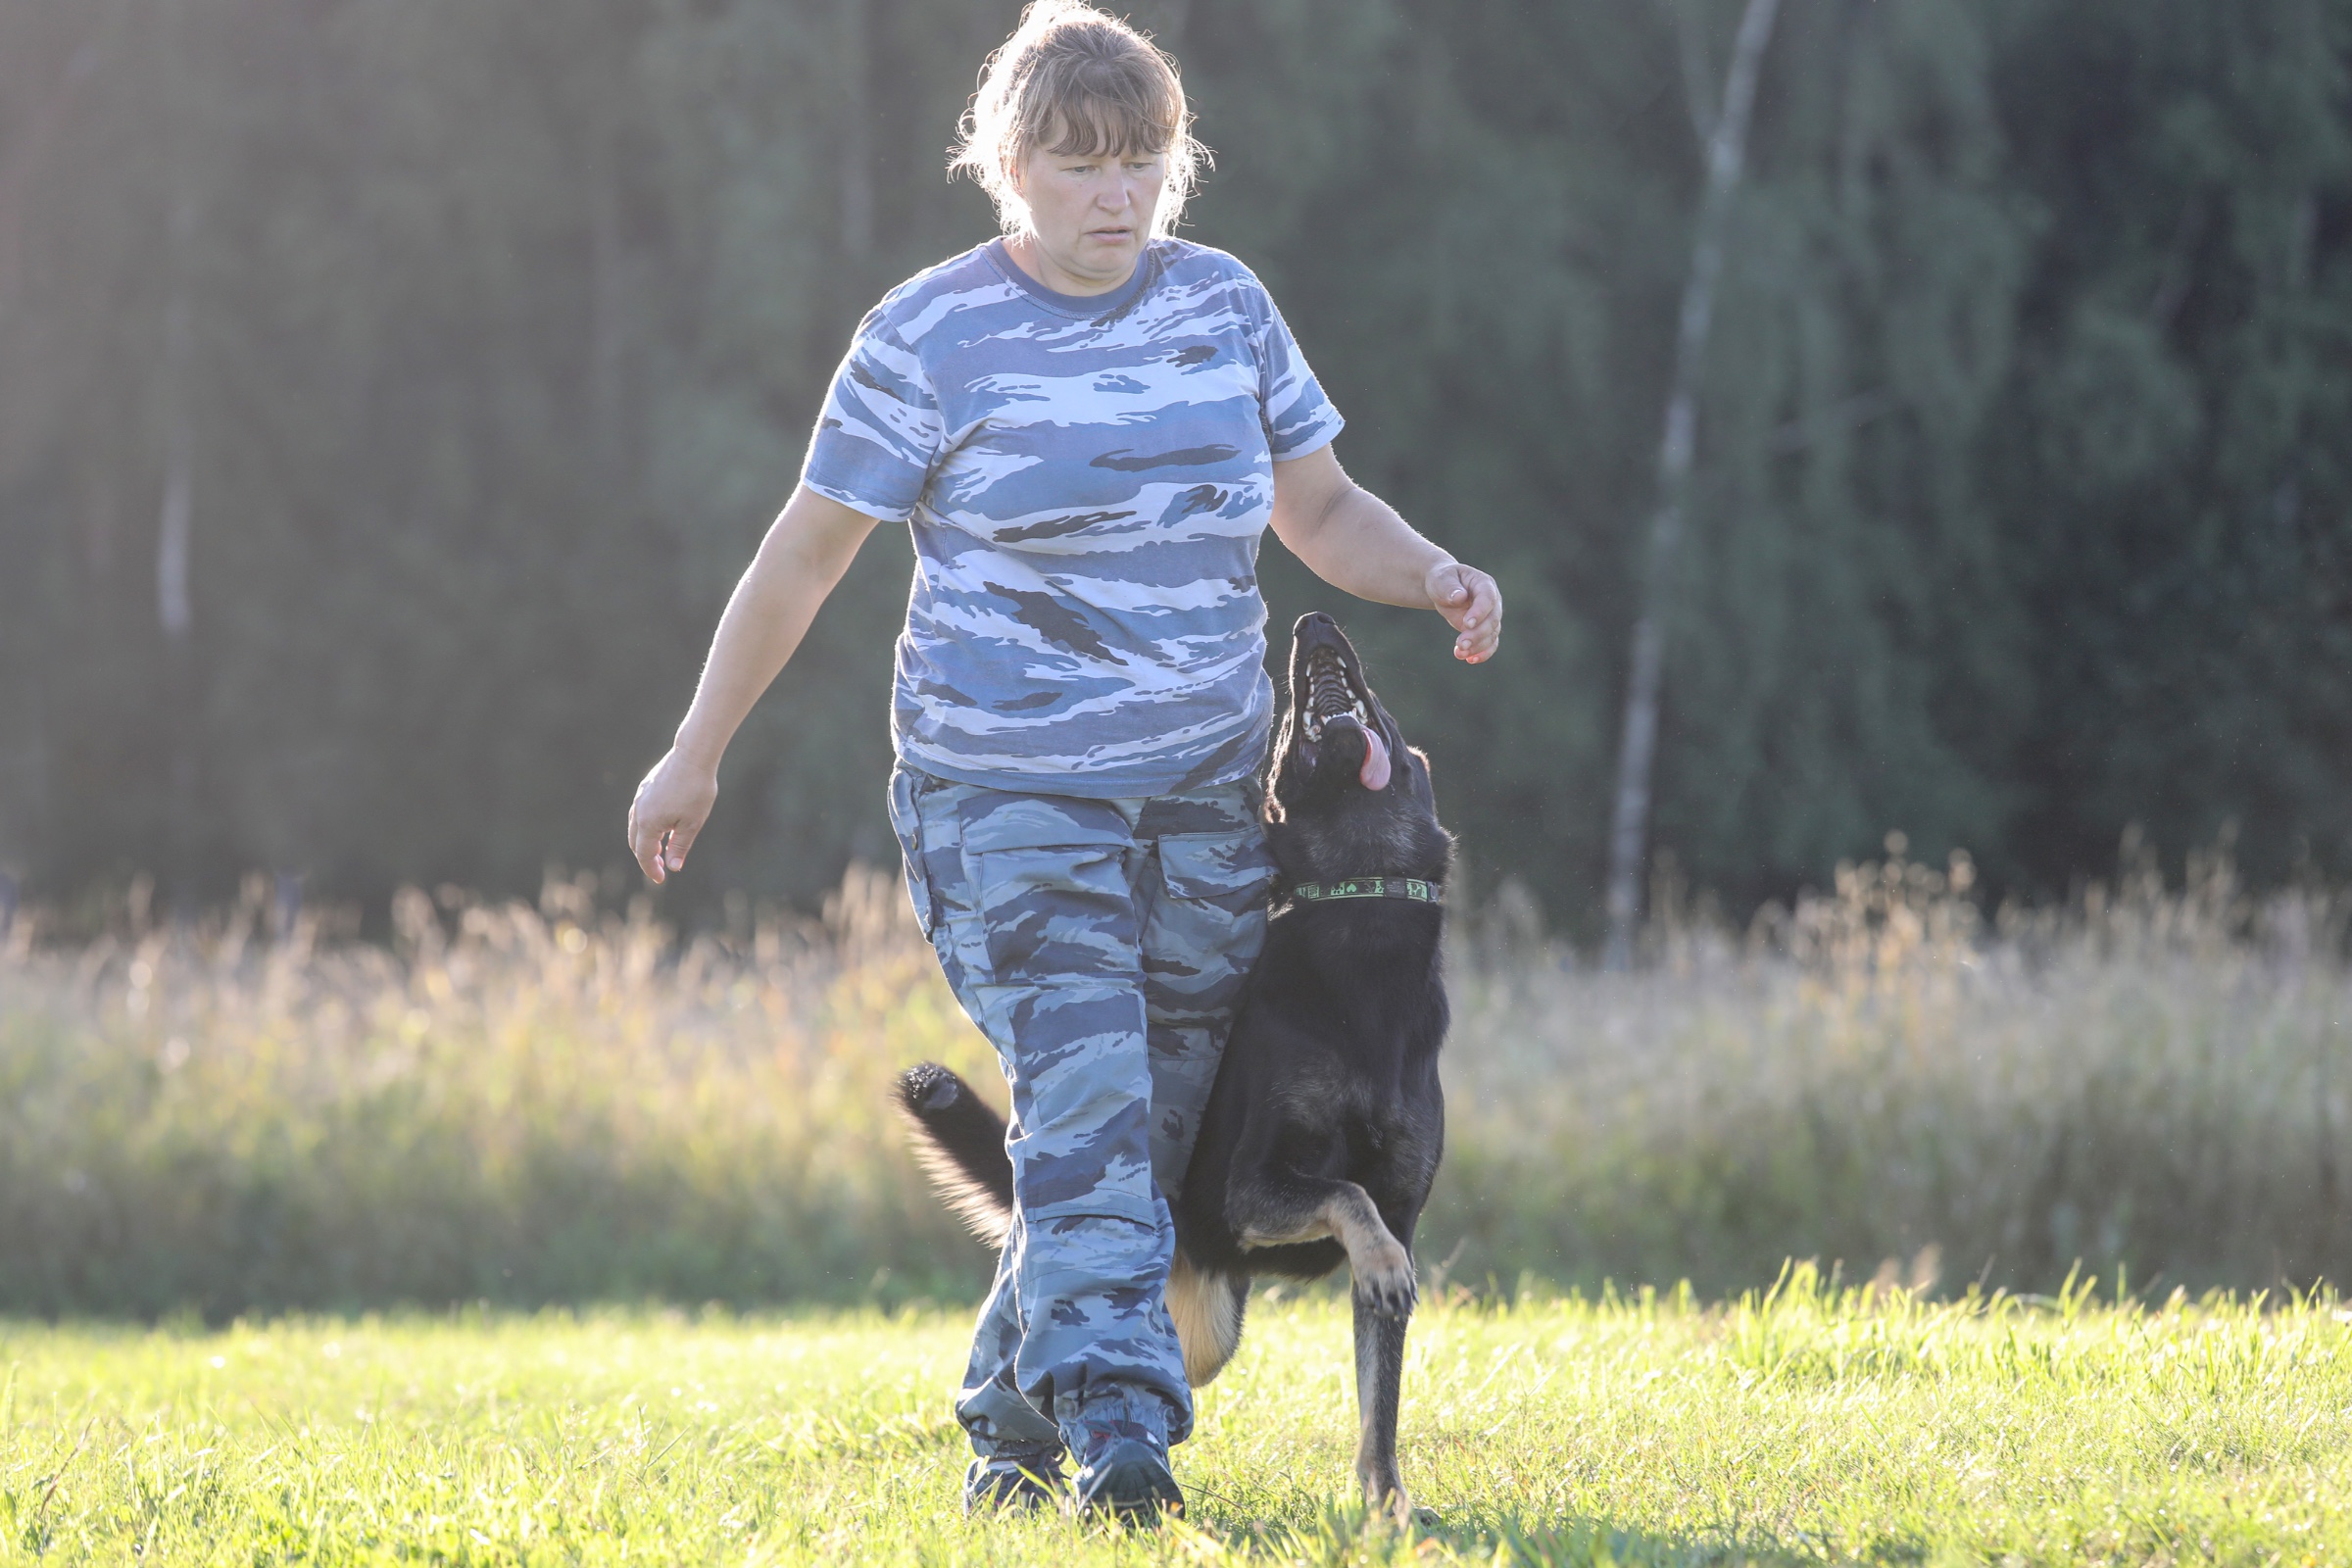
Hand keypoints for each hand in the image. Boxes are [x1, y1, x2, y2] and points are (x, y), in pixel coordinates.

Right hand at [628, 747, 718, 883]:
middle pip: (635, 842)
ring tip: (661, 849)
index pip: (644, 854)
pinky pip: (639, 813)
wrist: (693, 756)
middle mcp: (639, 810)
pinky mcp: (645, 787)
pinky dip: (646, 826)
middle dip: (646, 857)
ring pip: (635, 827)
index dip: (651, 869)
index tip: (661, 879)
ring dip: (645, 841)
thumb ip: (680, 846)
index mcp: (648, 823)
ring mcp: (640, 797)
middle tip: (661, 867)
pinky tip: (661, 827)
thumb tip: (672, 867)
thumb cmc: (696, 790)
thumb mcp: (692, 823)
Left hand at [1426, 560, 1501, 663]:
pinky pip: (1489, 644)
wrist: (1442, 589)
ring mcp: (1490, 616)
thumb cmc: (1442, 580)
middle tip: (1460, 644)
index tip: (1466, 624)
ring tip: (1459, 654)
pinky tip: (1469, 660)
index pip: (1487, 599)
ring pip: (1491, 634)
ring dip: (1477, 646)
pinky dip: (1481, 653)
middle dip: (1477, 634)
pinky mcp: (1484, 630)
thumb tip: (1459, 597)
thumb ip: (1449, 587)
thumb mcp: (1441, 579)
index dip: (1479, 612)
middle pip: (1492, 620)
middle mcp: (1492, 601)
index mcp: (1484, 584)